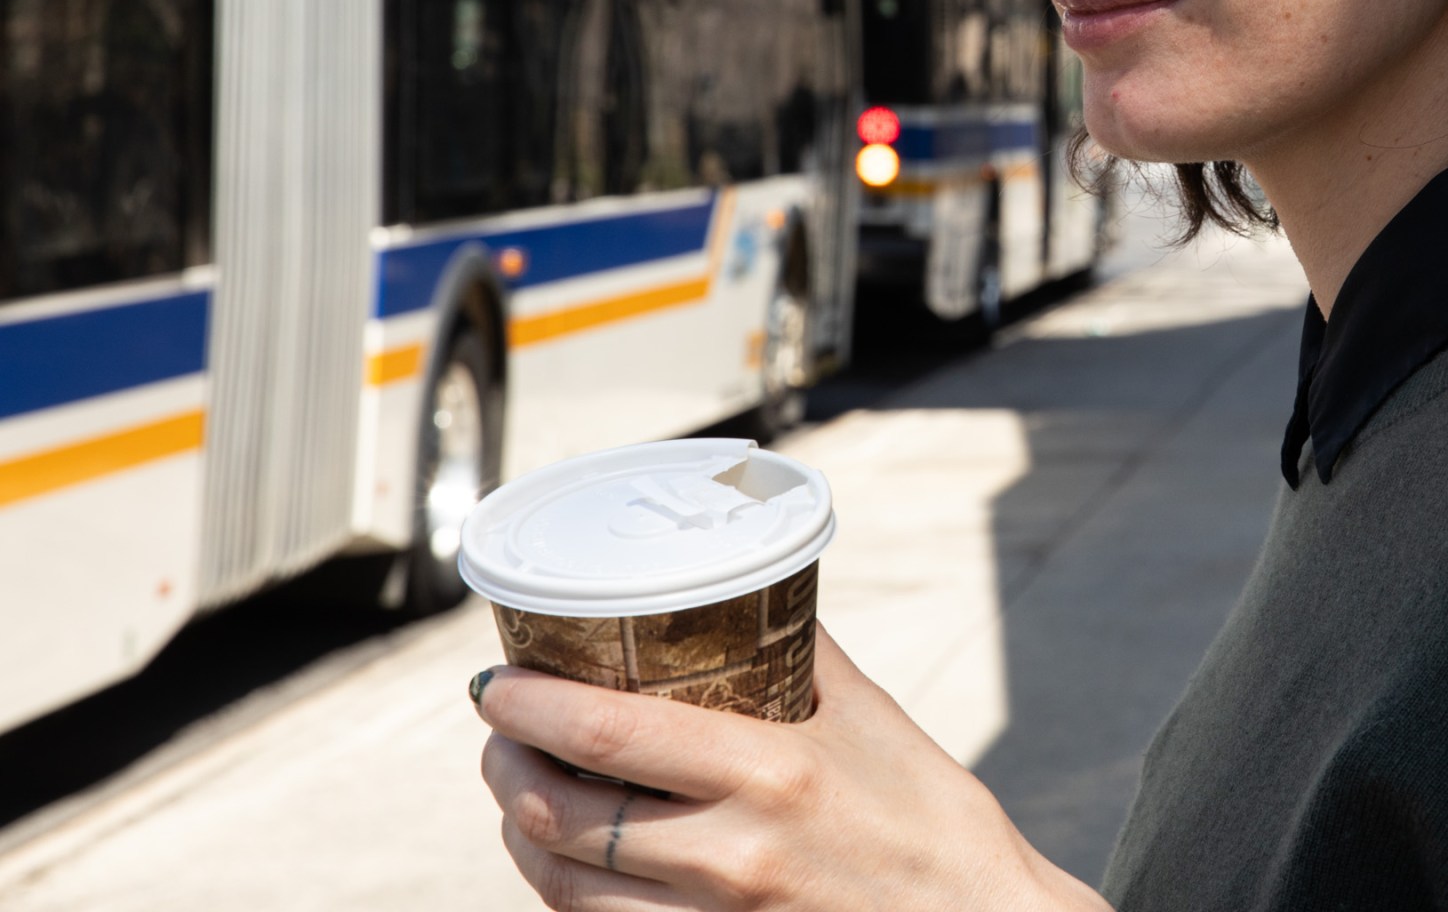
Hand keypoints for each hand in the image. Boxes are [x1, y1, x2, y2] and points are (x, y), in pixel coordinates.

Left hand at [474, 625, 1109, 911]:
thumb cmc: (934, 819)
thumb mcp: (873, 718)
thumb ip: (800, 654)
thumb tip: (746, 584)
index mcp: (773, 773)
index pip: (607, 735)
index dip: (527, 706)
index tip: (495, 679)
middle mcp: (734, 854)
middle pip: (563, 814)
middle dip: (506, 766)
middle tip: (499, 729)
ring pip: (566, 887)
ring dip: (521, 833)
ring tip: (520, 793)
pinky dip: (568, 895)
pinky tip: (568, 862)